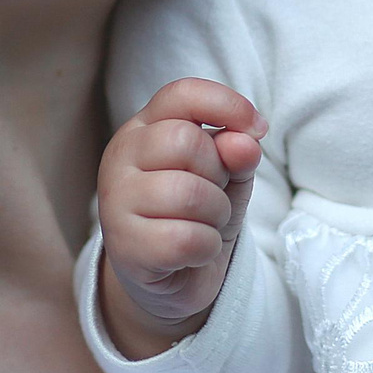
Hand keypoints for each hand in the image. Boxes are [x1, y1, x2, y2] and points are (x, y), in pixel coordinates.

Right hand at [96, 79, 267, 360]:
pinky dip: (207, 247)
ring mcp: (115, 203)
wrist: (173, 277)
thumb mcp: (227, 175)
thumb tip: (245, 144)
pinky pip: (185, 239)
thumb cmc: (197, 213)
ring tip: (206, 224)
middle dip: (219, 173)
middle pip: (186, 142)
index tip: (257, 129)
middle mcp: (120, 158)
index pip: (182, 95)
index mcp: (144, 129)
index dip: (227, 105)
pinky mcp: (124, 248)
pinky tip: (195, 251)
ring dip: (216, 215)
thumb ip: (237, 153)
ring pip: (188, 193)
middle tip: (215, 195)